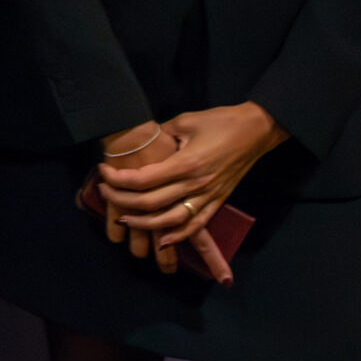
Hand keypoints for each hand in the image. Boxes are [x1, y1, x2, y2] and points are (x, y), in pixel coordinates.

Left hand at [96, 102, 287, 286]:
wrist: (256, 130)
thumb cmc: (220, 121)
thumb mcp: (184, 121)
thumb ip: (160, 135)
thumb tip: (138, 142)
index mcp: (186, 163)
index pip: (143, 180)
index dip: (118, 178)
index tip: (103, 171)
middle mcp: (196, 184)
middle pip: (150, 203)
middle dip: (121, 200)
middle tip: (104, 191)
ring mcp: (208, 196)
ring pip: (170, 220)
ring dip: (143, 224)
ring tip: (124, 218)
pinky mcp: (218, 201)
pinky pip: (196, 225)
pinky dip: (178, 236)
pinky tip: (162, 240)